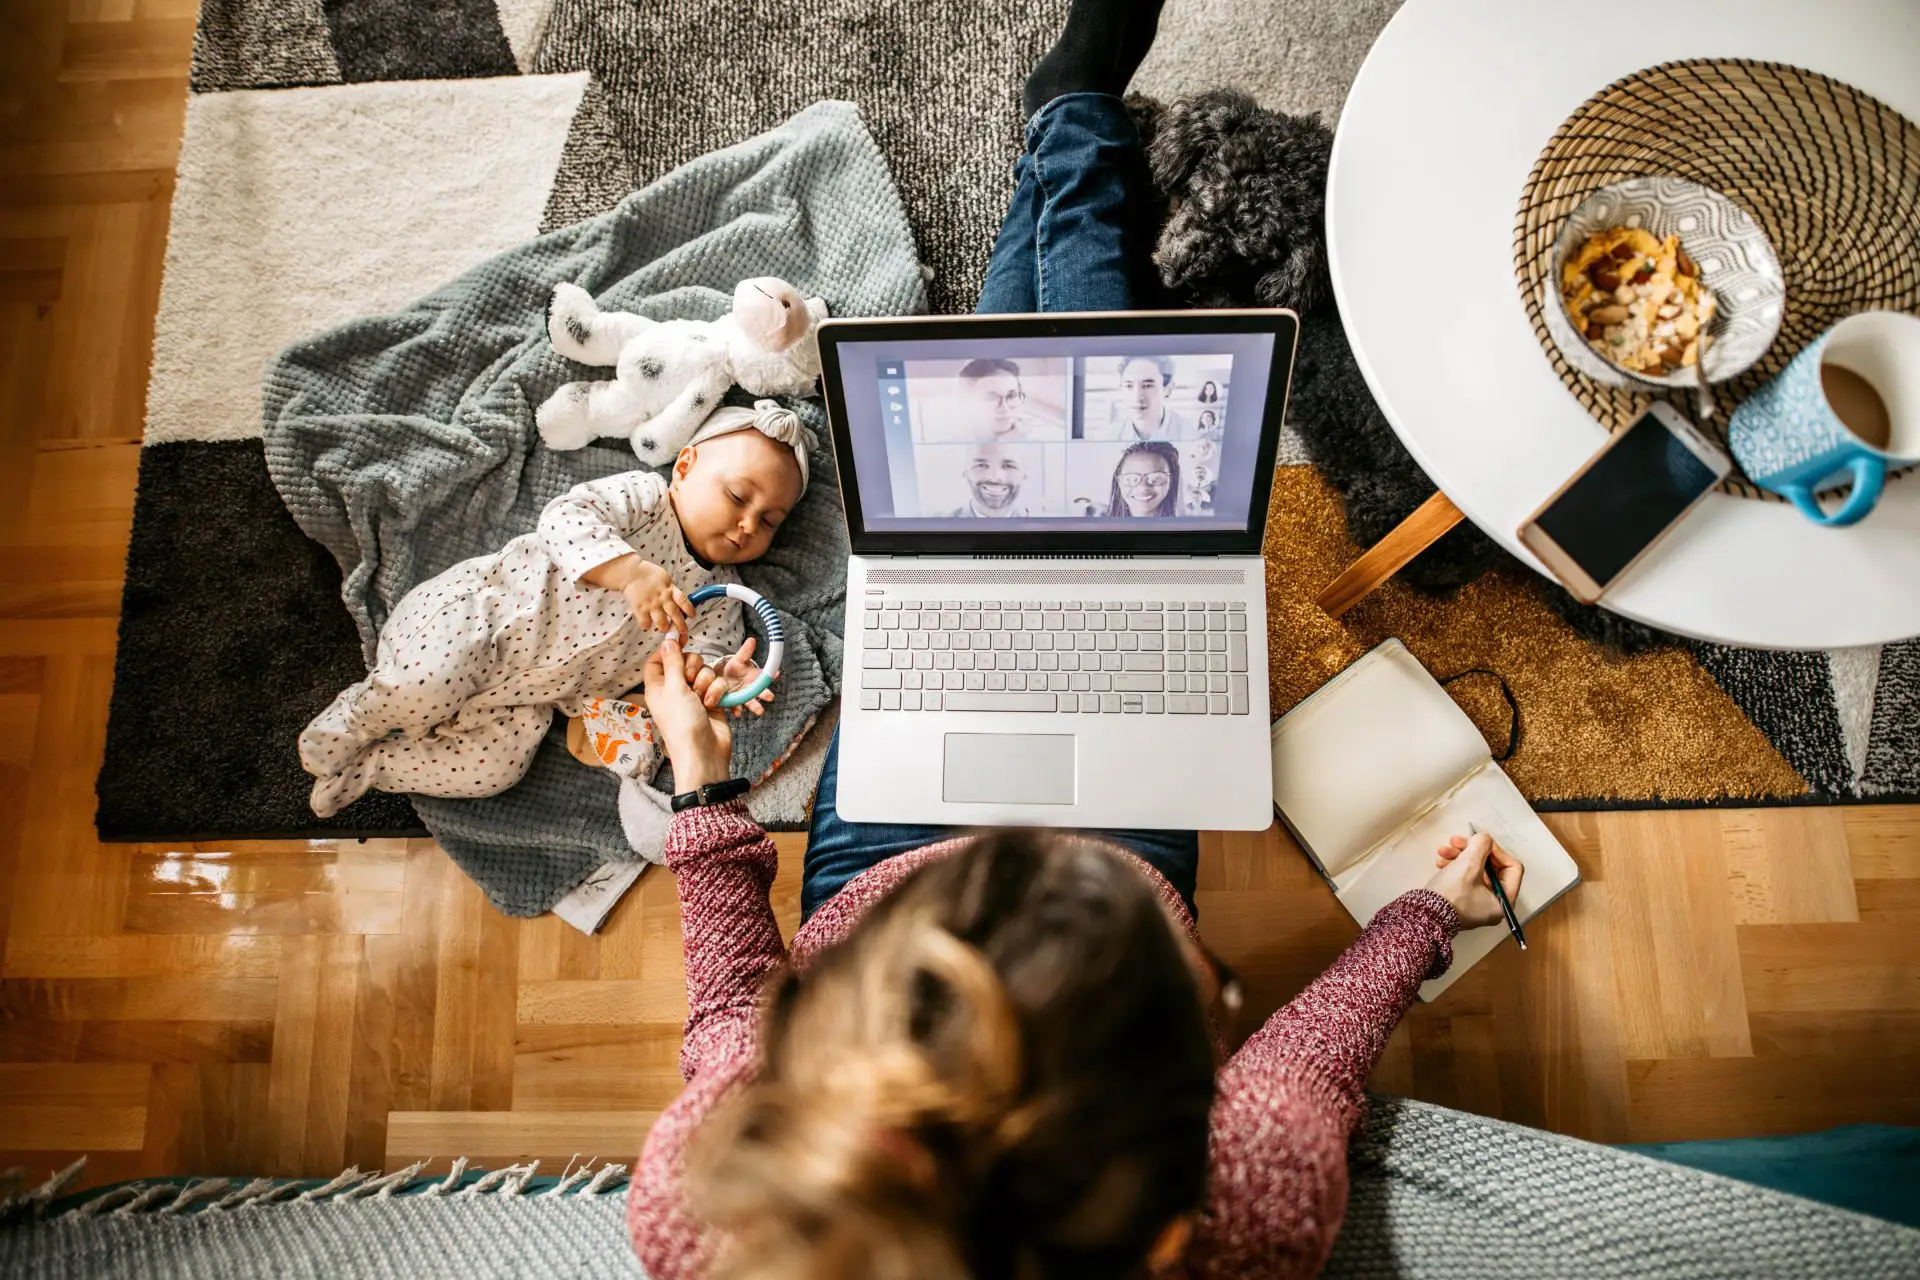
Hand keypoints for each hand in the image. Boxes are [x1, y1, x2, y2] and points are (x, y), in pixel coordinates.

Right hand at [585, 554, 690, 636]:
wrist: (630, 572)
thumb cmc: (647, 574)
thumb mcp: (665, 579)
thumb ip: (671, 589)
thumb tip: (678, 600)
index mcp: (670, 589)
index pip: (683, 600)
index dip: (689, 609)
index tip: (693, 616)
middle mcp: (662, 598)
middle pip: (675, 614)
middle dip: (681, 626)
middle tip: (683, 632)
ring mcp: (651, 604)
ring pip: (662, 622)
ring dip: (664, 627)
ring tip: (663, 627)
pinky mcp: (640, 609)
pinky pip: (645, 623)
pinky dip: (646, 625)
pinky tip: (647, 623)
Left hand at [642, 634, 732, 791]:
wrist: (704, 752)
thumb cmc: (682, 724)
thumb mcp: (674, 689)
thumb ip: (673, 662)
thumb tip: (667, 639)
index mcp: (658, 687)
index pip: (658, 660)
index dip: (669, 650)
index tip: (681, 640)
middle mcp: (675, 689)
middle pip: (685, 662)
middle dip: (694, 667)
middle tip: (691, 681)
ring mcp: (694, 695)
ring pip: (704, 672)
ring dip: (707, 682)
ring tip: (703, 698)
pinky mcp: (712, 701)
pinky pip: (717, 684)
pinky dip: (718, 691)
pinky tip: (714, 704)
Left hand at [696, 636, 777, 718]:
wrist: (722, 679)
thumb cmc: (734, 668)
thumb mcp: (739, 659)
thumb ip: (745, 652)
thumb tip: (752, 639)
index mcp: (756, 677)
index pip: (767, 676)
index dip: (772, 676)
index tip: (777, 674)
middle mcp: (753, 688)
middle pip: (762, 692)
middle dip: (766, 694)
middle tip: (770, 697)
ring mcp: (745, 697)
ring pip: (752, 703)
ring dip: (756, 707)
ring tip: (760, 711)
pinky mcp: (735, 704)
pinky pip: (737, 708)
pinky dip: (738, 711)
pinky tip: (737, 713)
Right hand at [1424, 832, 1523, 928]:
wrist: (1425, 915)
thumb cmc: (1451, 895)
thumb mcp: (1469, 864)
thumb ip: (1482, 845)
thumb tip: (1484, 839)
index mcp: (1504, 900)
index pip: (1512, 868)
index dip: (1496, 851)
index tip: (1480, 843)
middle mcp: (1494, 904)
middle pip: (1490, 867)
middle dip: (1472, 851)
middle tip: (1456, 842)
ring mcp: (1477, 903)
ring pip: (1475, 870)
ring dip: (1460, 856)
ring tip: (1443, 851)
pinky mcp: (1462, 901)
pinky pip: (1464, 878)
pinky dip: (1454, 867)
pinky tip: (1441, 862)